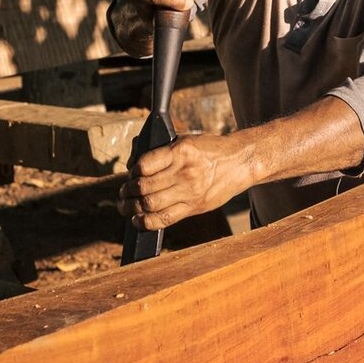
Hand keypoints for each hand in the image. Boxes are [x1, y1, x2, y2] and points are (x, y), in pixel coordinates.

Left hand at [117, 132, 256, 230]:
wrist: (240, 162)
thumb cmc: (210, 150)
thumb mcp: (186, 141)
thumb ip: (161, 152)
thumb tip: (133, 165)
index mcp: (181, 151)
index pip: (145, 165)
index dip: (132, 170)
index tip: (131, 172)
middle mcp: (184, 173)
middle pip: (144, 187)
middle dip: (127, 190)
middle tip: (123, 191)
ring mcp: (190, 192)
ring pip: (150, 204)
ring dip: (131, 206)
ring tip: (126, 205)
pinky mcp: (194, 207)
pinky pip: (164, 219)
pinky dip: (145, 222)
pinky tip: (137, 219)